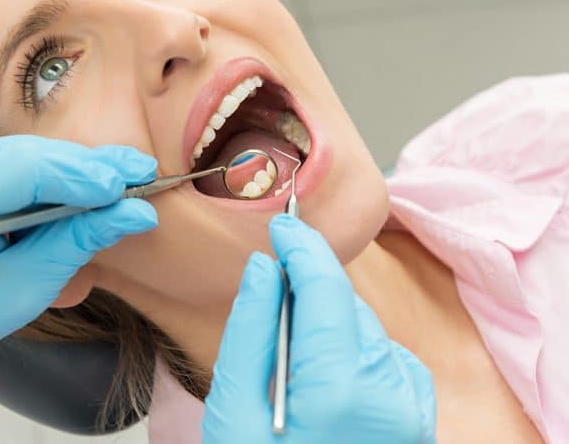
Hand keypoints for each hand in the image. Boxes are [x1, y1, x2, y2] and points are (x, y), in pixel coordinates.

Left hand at [0, 131, 157, 411]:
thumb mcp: (24, 287)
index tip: (128, 183)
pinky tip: (87, 181)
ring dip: (73, 168)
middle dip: (87, 168)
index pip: (21, 172)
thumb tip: (135, 212)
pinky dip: (49, 172)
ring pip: (24, 151)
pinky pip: (10, 157)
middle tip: (142, 175)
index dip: (80, 174)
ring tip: (123, 179)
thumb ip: (77, 242)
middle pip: (27, 154)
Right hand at [202, 215, 435, 443]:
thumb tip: (265, 267)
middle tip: (269, 317)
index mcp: (338, 391)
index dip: (303, 248)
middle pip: (347, 308)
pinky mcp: (418, 426)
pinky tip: (325, 388)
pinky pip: (387, 363)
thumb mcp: (232, 414)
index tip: (282, 225)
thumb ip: (249, 333)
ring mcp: (411, 414)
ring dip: (330, 329)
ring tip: (292, 372)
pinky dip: (355, 357)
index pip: (327, 288)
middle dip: (309, 297)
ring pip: (367, 331)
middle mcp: (389, 397)